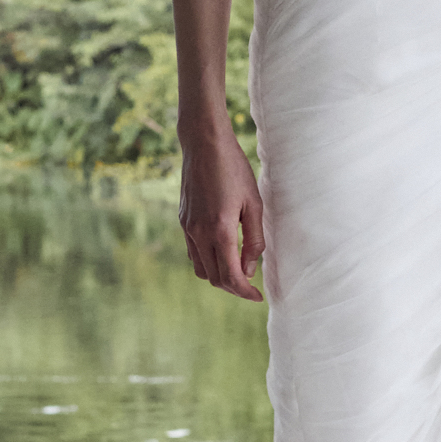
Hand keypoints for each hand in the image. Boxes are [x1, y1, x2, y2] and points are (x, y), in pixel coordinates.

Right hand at [177, 130, 264, 300]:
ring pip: (200, 269)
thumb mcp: (254, 204)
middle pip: (214, 278)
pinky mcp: (182, 221)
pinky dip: (207, 261)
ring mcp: (188, 228)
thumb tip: (249, 269)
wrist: (204, 144)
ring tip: (236, 270)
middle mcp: (199, 234)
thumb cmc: (234, 170)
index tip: (257, 297)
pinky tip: (221, 252)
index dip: (245, 292)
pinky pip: (193, 253)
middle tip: (251, 284)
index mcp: (220, 231)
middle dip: (233, 287)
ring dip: (218, 276)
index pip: (230, 277)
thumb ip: (253, 239)